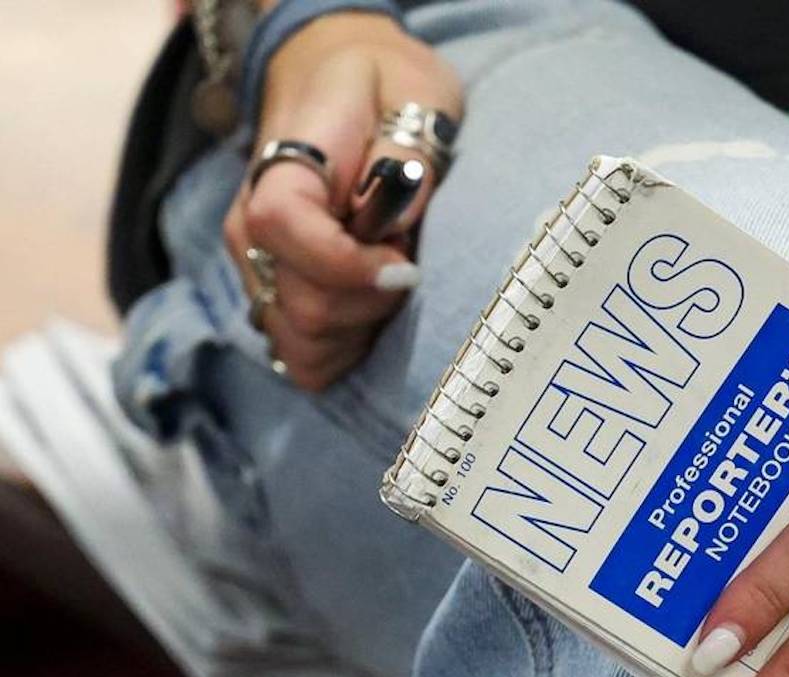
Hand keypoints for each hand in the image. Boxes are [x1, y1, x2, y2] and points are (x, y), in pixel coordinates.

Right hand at [223, 11, 462, 389]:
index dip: (347, 264)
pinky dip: (348, 348)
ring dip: (363, 329)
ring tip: (386, 277)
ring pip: (303, 345)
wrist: (336, 82)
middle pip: (301, 308)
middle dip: (374, 303)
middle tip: (405, 259)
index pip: (283, 229)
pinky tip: (373, 307)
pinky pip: (305, 357)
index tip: (404, 262)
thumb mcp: (411, 90)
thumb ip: (407, 149)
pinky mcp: (273, 298)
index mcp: (281, 170)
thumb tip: (399, 213)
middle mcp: (252, 229)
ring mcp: (257, 269)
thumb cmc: (382, 88)